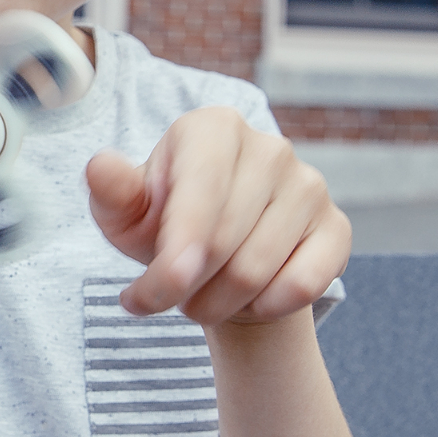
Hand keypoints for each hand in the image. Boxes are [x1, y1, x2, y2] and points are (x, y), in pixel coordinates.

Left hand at [83, 106, 349, 326]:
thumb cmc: (164, 224)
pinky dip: (265, 308)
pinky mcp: (337, 227)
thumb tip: (100, 167)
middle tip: (166, 299)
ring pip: (258, 271)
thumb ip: (111, 191)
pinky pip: (303, 284)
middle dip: (184, 289)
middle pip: (224, 243)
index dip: (169, 260)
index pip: (196, 200)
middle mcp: (269, 147)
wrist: (220, 254)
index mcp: (212, 128)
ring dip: (217, 303)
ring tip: (199, 297)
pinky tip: (247, 300)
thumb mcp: (127, 211)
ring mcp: (310, 185)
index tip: (140, 299)